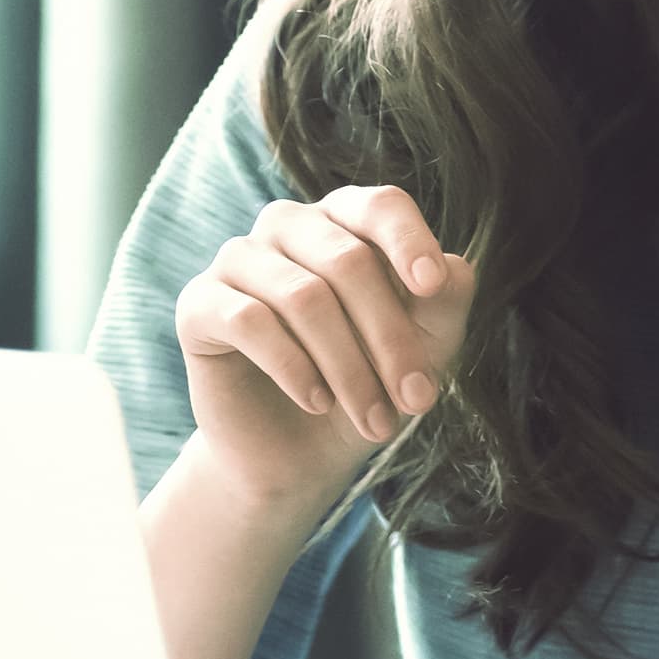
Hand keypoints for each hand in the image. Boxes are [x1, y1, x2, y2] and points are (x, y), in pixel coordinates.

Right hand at [174, 185, 473, 505]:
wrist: (298, 452)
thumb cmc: (368, 382)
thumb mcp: (422, 347)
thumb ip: (443, 304)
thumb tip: (458, 269)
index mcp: (345, 219)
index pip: (380, 205)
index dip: (409, 241)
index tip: (433, 285)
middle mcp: (289, 224)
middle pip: (348, 260)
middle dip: (390, 337)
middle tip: (418, 400)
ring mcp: (239, 258)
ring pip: (304, 297)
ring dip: (349, 367)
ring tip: (375, 420)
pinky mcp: (199, 303)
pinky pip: (250, 321)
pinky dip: (293, 367)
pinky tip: (317, 401)